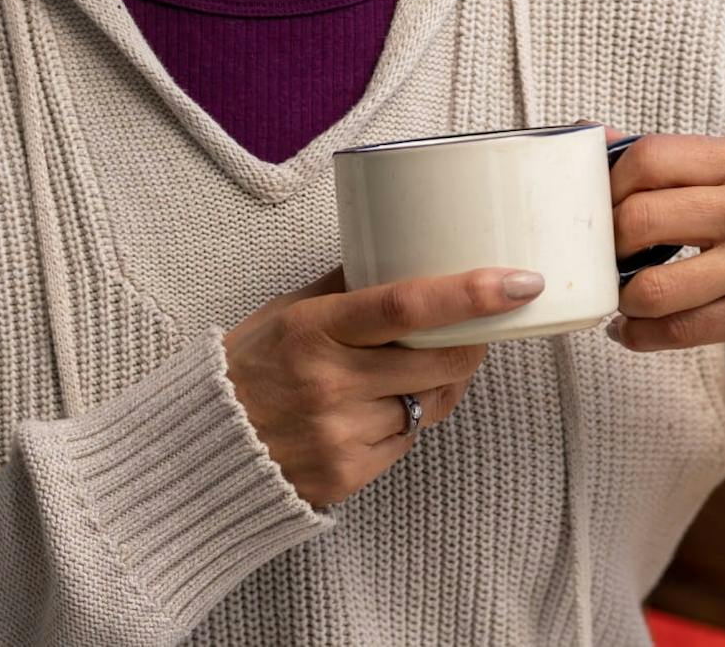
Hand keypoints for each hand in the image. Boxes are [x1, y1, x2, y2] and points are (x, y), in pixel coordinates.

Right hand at [222, 263, 545, 509]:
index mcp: (314, 329)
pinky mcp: (347, 475)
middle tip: (490, 321)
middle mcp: (329, 382)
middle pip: (438, 360)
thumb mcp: (287, 310)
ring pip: (430, 402)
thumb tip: (401, 249)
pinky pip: (407, 439)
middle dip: (475, 341)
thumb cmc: (249, 365)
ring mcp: (340, 434)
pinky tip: (388, 403)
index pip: (407, 305)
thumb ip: (345, 286)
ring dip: (443, 382)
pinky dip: (410, 417)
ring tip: (425, 363)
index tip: (521, 281)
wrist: (203, 449)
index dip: (471, 294)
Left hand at [578, 123, 724, 362]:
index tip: (599, 205)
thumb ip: (681, 161)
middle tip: (605, 256)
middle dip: (608, 244)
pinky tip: (634, 331)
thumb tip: (597, 137)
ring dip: (623, 299)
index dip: (609, 183)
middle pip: (643, 218)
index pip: (651, 156)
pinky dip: (643, 335)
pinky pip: (682, 329)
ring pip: (656, 286)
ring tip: (622, 299)